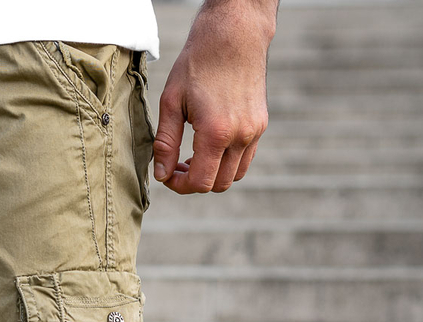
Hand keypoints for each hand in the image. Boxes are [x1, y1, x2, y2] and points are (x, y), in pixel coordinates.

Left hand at [153, 4, 273, 194]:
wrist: (234, 34)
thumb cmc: (198, 62)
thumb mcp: (171, 102)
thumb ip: (165, 143)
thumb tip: (161, 175)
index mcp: (216, 132)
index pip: (200, 182)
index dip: (179, 186)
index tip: (168, 175)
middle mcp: (241, 136)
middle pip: (218, 184)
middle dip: (195, 182)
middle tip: (177, 167)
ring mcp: (254, 131)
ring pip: (234, 176)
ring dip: (213, 174)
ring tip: (194, 157)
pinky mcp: (261, 124)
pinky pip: (245, 159)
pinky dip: (227, 162)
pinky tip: (211, 147)